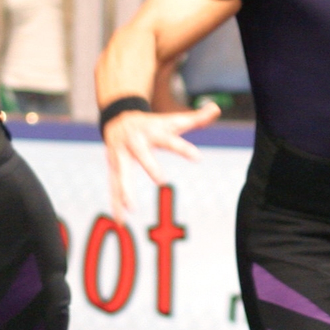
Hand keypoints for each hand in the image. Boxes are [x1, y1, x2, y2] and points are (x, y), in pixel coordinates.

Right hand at [102, 103, 221, 220]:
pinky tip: (120, 221)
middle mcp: (135, 143)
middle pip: (142, 154)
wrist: (118, 118)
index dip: (183, 148)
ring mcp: (121, 156)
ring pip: (122, 173)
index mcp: (152, 132)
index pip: (170, 140)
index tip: (197, 158)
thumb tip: (216, 108)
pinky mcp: (114, 168)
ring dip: (125, 190)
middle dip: (150, 165)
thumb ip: (195, 118)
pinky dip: (116, 204)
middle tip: (161, 180)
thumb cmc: (152, 124)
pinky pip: (114, 187)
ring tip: (131, 209)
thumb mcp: (172, 120)